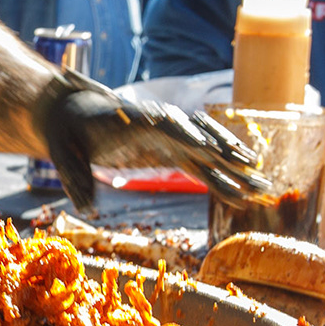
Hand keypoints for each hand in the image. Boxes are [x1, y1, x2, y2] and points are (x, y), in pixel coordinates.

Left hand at [32, 71, 264, 213]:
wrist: (72, 116)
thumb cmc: (66, 134)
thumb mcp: (62, 155)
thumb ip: (74, 178)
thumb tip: (84, 208)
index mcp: (134, 119)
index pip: (166, 124)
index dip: (187, 135)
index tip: (206, 149)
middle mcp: (159, 126)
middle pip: (198, 136)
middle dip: (225, 152)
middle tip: (250, 168)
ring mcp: (169, 140)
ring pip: (208, 154)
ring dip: (235, 169)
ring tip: (262, 187)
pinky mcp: (172, 153)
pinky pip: (203, 168)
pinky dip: (223, 180)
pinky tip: (245, 195)